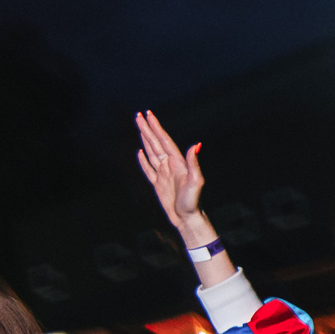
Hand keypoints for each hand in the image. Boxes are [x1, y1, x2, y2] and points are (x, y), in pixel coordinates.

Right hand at [135, 111, 211, 240]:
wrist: (187, 218)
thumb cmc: (193, 202)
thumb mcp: (195, 182)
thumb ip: (194, 163)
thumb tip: (196, 145)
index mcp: (177, 162)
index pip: (164, 140)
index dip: (156, 127)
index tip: (148, 114)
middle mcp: (170, 165)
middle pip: (155, 143)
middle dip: (147, 128)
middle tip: (139, 115)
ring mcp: (163, 174)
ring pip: (151, 152)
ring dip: (145, 139)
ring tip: (139, 127)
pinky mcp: (158, 185)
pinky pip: (148, 169)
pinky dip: (143, 160)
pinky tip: (140, 151)